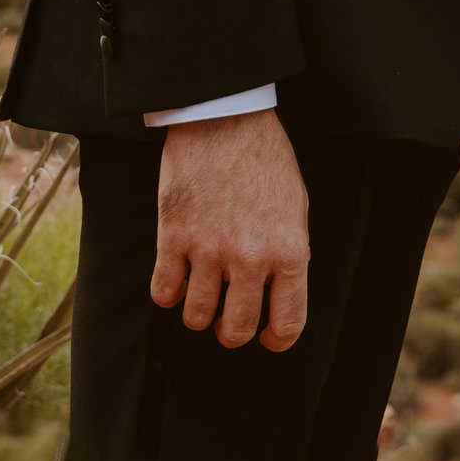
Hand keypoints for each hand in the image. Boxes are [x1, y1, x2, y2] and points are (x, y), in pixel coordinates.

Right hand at [149, 108, 309, 350]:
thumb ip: (288, 251)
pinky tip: (177, 278)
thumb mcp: (296, 206)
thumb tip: (279, 289)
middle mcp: (250, 258)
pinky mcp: (173, 238)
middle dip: (232, 332)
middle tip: (228, 321)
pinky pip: (163, 292)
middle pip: (235, 329)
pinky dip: (168, 293)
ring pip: (196, 317)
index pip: (288, 321)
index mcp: (289, 251)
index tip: (268, 339)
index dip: (277, 339)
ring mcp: (209, 251)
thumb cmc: (266, 159)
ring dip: (198, 314)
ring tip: (202, 297)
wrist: (226, 120)